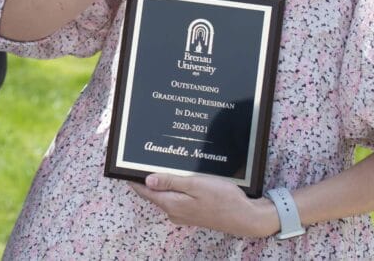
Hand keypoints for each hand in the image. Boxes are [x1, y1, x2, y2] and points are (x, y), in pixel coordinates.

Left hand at [131, 173, 277, 237]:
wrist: (246, 216)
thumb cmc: (223, 198)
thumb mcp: (195, 184)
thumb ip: (170, 182)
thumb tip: (146, 180)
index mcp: (172, 204)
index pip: (145, 190)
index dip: (134, 177)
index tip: (127, 165)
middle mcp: (174, 212)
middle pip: (154, 192)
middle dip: (149, 176)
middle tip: (146, 157)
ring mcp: (183, 214)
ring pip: (166, 194)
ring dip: (163, 181)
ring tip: (163, 162)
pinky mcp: (192, 212)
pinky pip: (177, 197)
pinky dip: (175, 186)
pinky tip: (181, 176)